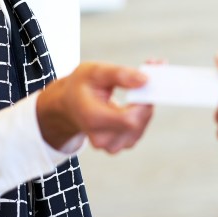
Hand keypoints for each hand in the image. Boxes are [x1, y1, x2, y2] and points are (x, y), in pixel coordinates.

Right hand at [36, 62, 152, 152]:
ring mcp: (112, 145)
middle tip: (148, 74)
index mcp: (92, 119)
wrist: (69, 105)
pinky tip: (136, 99)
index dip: (143, 101)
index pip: (128, 118)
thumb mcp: (94, 71)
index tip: (148, 80)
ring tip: (139, 86)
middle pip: (137, 122)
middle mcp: (102, 137)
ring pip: (141, 125)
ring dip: (146, 105)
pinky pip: (139, 129)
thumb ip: (119, 74)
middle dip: (147, 98)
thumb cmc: (81, 86)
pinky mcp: (121, 144)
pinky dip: (142, 113)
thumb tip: (145, 80)